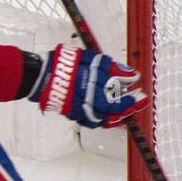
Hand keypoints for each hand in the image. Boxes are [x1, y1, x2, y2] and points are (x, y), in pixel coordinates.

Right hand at [31, 43, 147, 128]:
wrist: (40, 75)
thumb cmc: (64, 65)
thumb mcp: (92, 60)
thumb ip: (113, 68)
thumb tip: (131, 75)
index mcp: (96, 93)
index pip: (121, 102)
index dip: (133, 99)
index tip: (142, 94)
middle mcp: (90, 106)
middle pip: (115, 113)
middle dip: (128, 107)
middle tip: (138, 101)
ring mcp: (80, 113)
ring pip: (104, 120)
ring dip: (117, 115)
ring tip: (124, 109)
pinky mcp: (72, 115)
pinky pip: (92, 120)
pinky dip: (102, 117)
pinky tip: (106, 111)